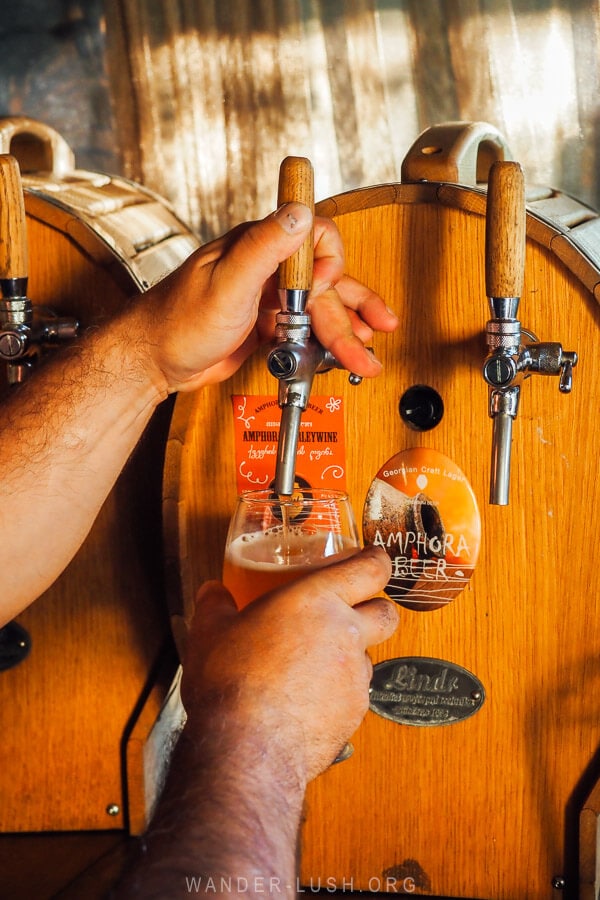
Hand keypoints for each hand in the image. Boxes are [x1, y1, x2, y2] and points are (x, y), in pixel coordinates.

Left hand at [139, 204, 396, 392]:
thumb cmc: (177, 322)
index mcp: (257, 246)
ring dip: (346, 333)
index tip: (323, 289)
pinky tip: (339, 356)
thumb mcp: (226, 283)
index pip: (313, 237)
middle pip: (324, 284)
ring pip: (319, 310)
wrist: (153, 362)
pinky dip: (324, 345)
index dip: (328, 264)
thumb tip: (298, 210)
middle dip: (351, 313)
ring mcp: (266, 298)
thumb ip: (265, 246)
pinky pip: (304, 330)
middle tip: (370, 339)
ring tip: (366, 355)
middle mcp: (266, 268)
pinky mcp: (265, 325)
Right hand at [180, 547, 398, 785]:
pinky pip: (354, 695)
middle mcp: (347, 634)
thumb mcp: (210, 632)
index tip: (372, 559)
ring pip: (368, 656)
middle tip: (352, 610)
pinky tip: (306, 702)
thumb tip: (212, 592)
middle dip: (376, 608)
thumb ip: (215, 605)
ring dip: (350, 656)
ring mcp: (355, 678)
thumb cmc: (231, 681)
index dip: (376, 561)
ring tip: (314, 664)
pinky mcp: (353, 715)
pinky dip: (337, 693)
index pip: (370, 569)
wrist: (248, 750)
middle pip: (386, 612)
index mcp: (318, 600)